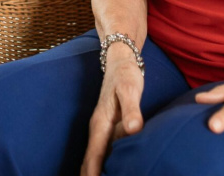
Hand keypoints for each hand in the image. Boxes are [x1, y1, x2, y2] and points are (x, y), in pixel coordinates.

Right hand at [80, 46, 144, 175]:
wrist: (120, 60)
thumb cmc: (126, 75)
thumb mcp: (130, 89)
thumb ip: (132, 110)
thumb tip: (134, 130)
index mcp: (100, 123)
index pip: (93, 156)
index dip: (92, 173)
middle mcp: (98, 128)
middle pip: (89, 160)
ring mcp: (102, 129)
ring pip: (94, 157)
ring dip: (94, 171)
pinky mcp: (108, 127)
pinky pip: (102, 151)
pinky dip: (100, 164)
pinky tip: (107, 172)